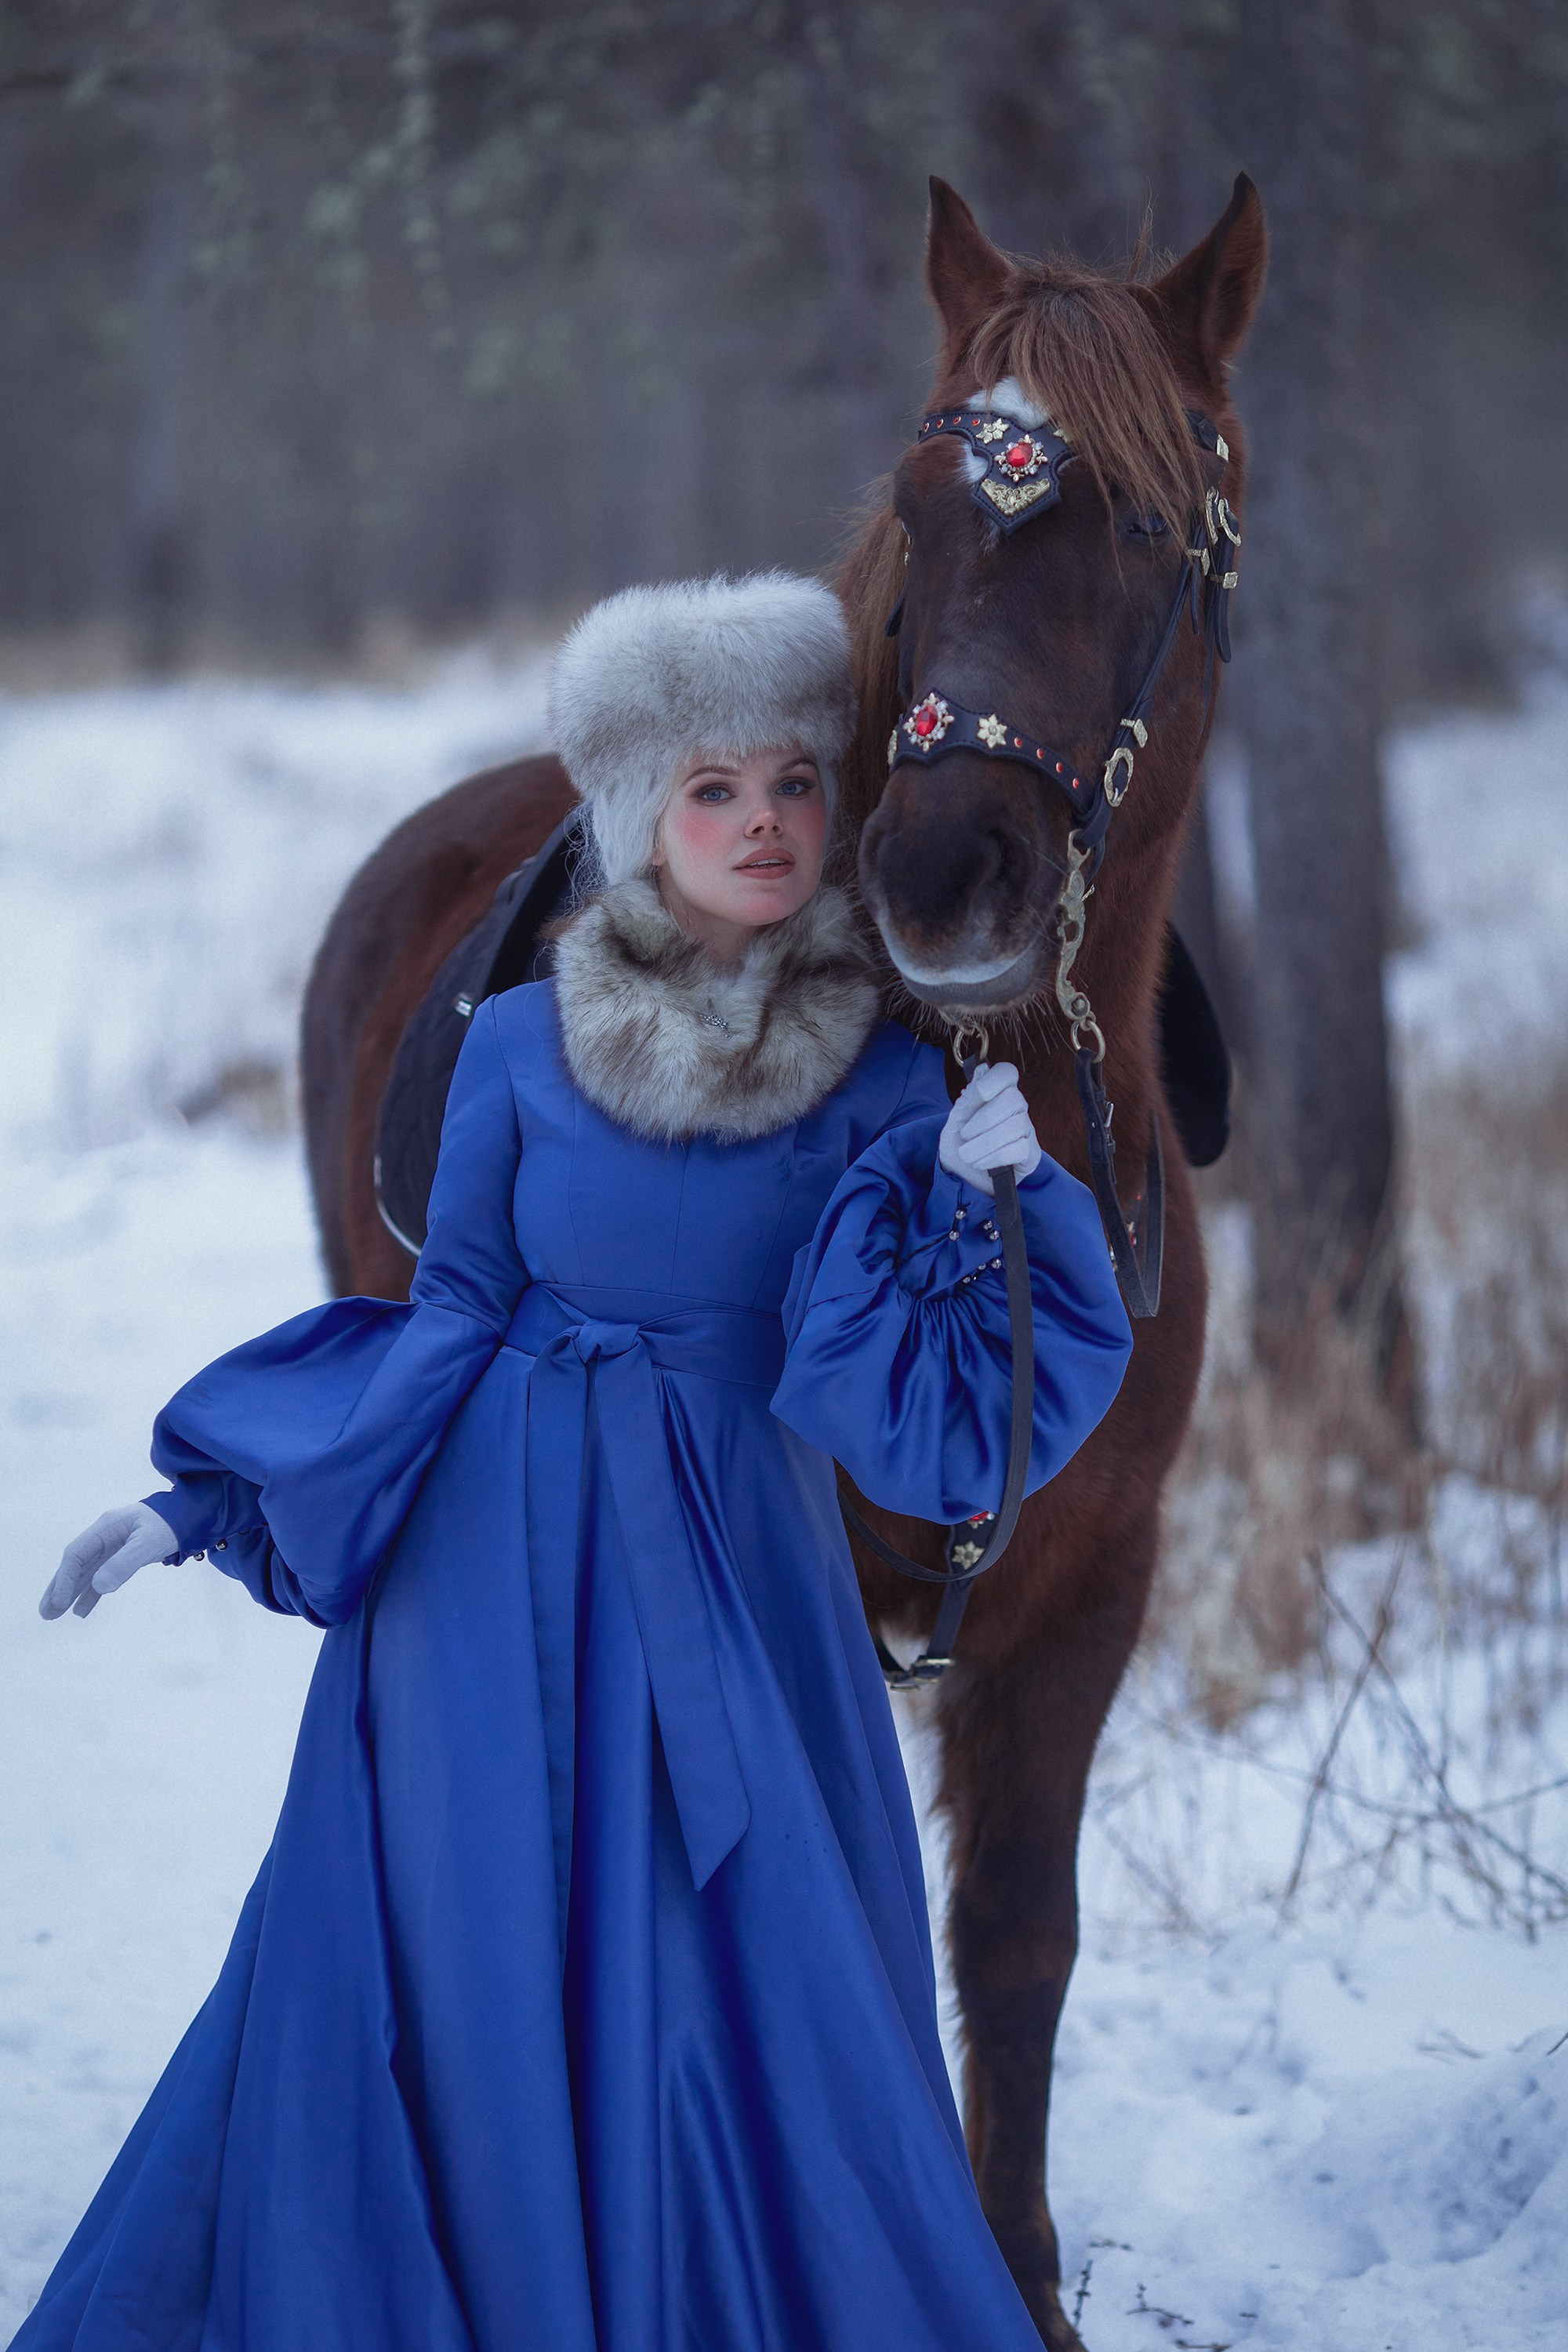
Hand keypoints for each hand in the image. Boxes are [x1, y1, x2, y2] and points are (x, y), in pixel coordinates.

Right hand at [40, 1502, 176, 1620]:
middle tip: (46, 1613)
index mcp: (107, 1527)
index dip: (65, 1578)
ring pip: (85, 1572)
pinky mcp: (122, 1555)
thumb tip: (99, 1587)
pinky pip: (101, 1576)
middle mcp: (104, 1536)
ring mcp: (112, 1546)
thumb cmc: (171, 1524)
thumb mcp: (150, 1542)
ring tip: (53, 1615)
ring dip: (70, 1593)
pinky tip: (81, 1610)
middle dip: (59, 1588)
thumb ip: (125, 1563)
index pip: (77, 1554)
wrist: (190, 1515)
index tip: (59, 1602)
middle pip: (75, 1564)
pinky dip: (91, 1593)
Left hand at [938, 1061, 1042, 1197]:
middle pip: (1013, 1100)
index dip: (996, 1079)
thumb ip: (970, 1097)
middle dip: (984, 1119)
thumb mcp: (956, 1120)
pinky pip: (1020, 1149)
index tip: (981, 1093)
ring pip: (1015, 1126)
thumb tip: (983, 1069)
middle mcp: (1017, 1109)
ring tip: (967, 1155)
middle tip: (965, 1134)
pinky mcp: (1030, 1155)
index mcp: (997, 1094)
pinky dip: (995, 1156)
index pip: (1007, 1073)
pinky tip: (981, 1163)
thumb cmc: (959, 1144)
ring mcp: (1026, 1131)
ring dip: (985, 1142)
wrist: (960, 1177)